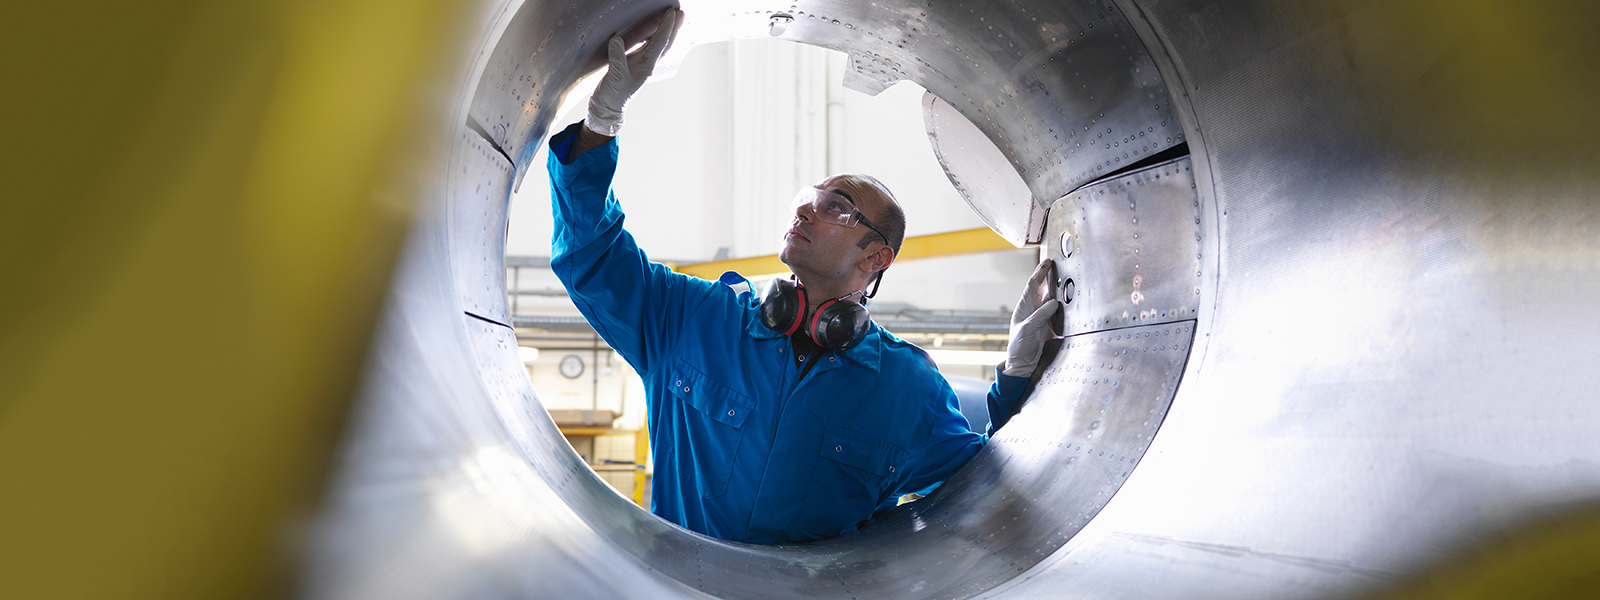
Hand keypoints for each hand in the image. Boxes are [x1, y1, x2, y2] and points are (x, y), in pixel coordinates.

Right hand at [584, 7, 682, 136]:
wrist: (609, 106)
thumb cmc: (614, 93)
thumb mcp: (615, 75)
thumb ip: (617, 57)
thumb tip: (617, 39)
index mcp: (647, 65)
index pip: (660, 42)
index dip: (666, 27)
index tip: (672, 13)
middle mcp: (648, 62)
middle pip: (665, 42)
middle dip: (673, 27)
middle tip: (681, 12)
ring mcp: (642, 62)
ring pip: (658, 43)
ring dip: (665, 30)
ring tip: (671, 17)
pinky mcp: (634, 62)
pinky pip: (647, 46)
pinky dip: (652, 36)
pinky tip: (651, 30)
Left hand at [1003, 261, 1062, 376]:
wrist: (1023, 365)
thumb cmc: (1018, 347)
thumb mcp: (1027, 330)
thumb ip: (1039, 316)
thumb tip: (1053, 303)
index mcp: (1024, 307)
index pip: (1032, 285)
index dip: (1040, 273)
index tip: (1047, 262)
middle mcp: (1034, 309)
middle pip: (1044, 289)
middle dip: (1052, 277)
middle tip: (1061, 266)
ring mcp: (1043, 317)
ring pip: (1053, 300)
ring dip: (1060, 291)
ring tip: (1068, 280)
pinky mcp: (1051, 326)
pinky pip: (1060, 313)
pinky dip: (1065, 306)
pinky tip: (1071, 301)